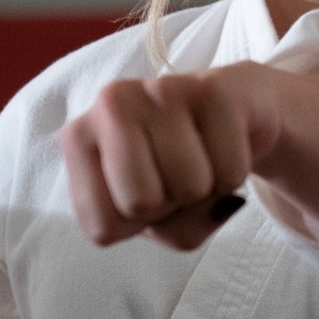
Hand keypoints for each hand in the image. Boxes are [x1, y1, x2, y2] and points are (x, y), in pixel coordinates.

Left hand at [60, 64, 287, 250]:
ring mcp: (161, 90)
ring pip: (190, 188)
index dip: (138, 227)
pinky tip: (227, 145)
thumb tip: (200, 195)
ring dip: (208, 189)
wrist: (238, 113)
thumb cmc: (183, 168)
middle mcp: (111, 104)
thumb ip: (167, 229)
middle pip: (140, 204)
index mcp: (79, 138)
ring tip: (204, 158)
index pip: (102, 227)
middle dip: (171, 206)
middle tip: (177, 176)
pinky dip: (236, 174)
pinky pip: (230, 170)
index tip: (148, 194)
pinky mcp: (214, 88)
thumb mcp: (160, 215)